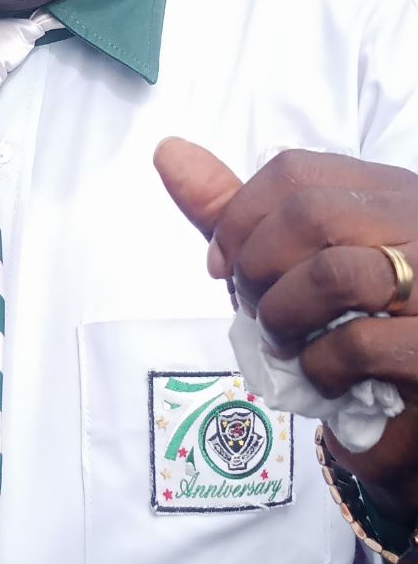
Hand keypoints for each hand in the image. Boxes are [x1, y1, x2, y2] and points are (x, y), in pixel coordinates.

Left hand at [154, 138, 417, 521]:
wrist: (405, 412)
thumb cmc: (346, 325)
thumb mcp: (287, 259)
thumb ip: (233, 210)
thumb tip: (169, 152)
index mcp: (387, 191)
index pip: (294, 170)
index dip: (239, 219)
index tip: (224, 267)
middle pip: (308, 214)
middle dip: (256, 269)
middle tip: (255, 310)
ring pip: (332, 274)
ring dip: (282, 318)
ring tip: (285, 342)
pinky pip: (356, 345)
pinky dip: (319, 367)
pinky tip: (326, 376)